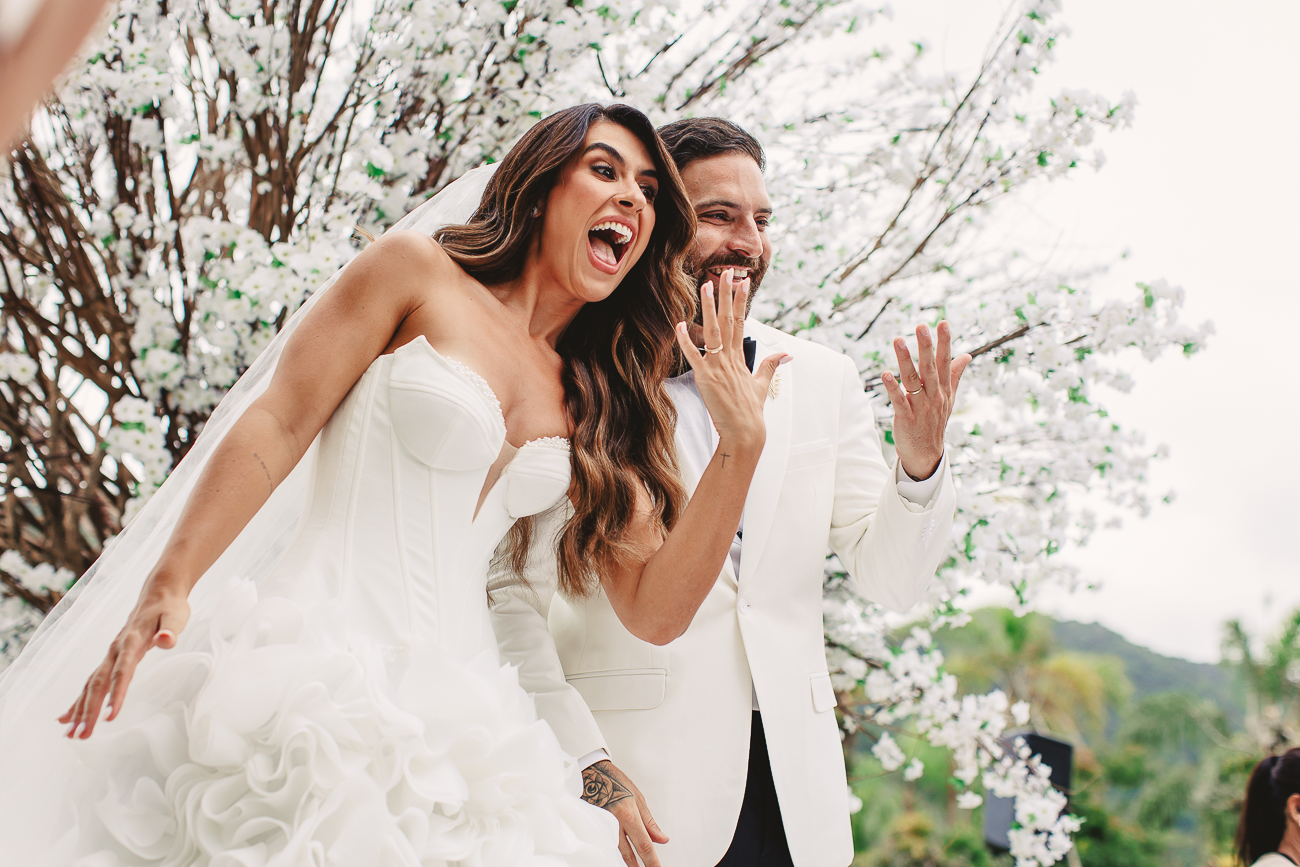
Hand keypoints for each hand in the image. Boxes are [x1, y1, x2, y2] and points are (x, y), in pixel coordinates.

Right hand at [59, 580, 189, 737]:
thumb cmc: (170, 607)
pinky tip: (67, 718)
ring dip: (81, 709)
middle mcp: (116, 650)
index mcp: (132, 641)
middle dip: (90, 710)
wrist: (159, 592)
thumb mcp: (176, 616)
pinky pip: (91, 682)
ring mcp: (111, 654)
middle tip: (82, 735)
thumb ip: (171, 629)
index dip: (117, 694)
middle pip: (100, 683)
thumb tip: (166, 639)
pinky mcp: (111, 658)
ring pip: (91, 685)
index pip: (123, 672)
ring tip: (71, 734)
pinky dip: (79, 700)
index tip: (111, 717)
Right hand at [582, 760, 667, 866]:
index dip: (651, 860)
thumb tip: (662, 839)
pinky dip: (612, 854)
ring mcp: (601, 825)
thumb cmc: (615, 781)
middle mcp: (614, 822)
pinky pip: (604, 844)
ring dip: (626, 863)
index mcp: (628, 814)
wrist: (591, 771)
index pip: (643, 844)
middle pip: (628, 854)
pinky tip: (617, 860)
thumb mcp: (637, 798)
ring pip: (615, 852)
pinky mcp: (592, 826)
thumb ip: (649, 822)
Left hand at [674, 267, 787, 452]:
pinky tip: (680, 325)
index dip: (741, 300)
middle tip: (726, 272)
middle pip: (729, 319)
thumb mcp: (762, 385)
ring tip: (707, 286)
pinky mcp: (706, 378)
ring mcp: (718, 367)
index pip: (742, 321)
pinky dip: (687, 340)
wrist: (745, 432)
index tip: (743, 281)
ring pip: (714, 331)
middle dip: (727, 294)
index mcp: (741, 357)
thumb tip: (786, 353)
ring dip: (710, 307)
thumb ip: (770, 366)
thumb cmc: (751, 411)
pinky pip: (695, 355)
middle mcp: (730, 358)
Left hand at [881, 321, 970, 479]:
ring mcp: (920, 407)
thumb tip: (967, 355)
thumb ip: (955, 375)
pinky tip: (885, 374)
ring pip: (912, 380)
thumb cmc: (935, 422)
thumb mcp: (949, 398)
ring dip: (905, 360)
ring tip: (898, 341)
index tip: (943, 323)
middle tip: (921, 326)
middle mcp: (933, 396)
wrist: (926, 454)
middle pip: (930, 368)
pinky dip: (892, 387)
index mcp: (943, 389)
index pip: (945, 362)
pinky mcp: (905, 417)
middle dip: (926, 346)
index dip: (944, 342)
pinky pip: (898, 400)